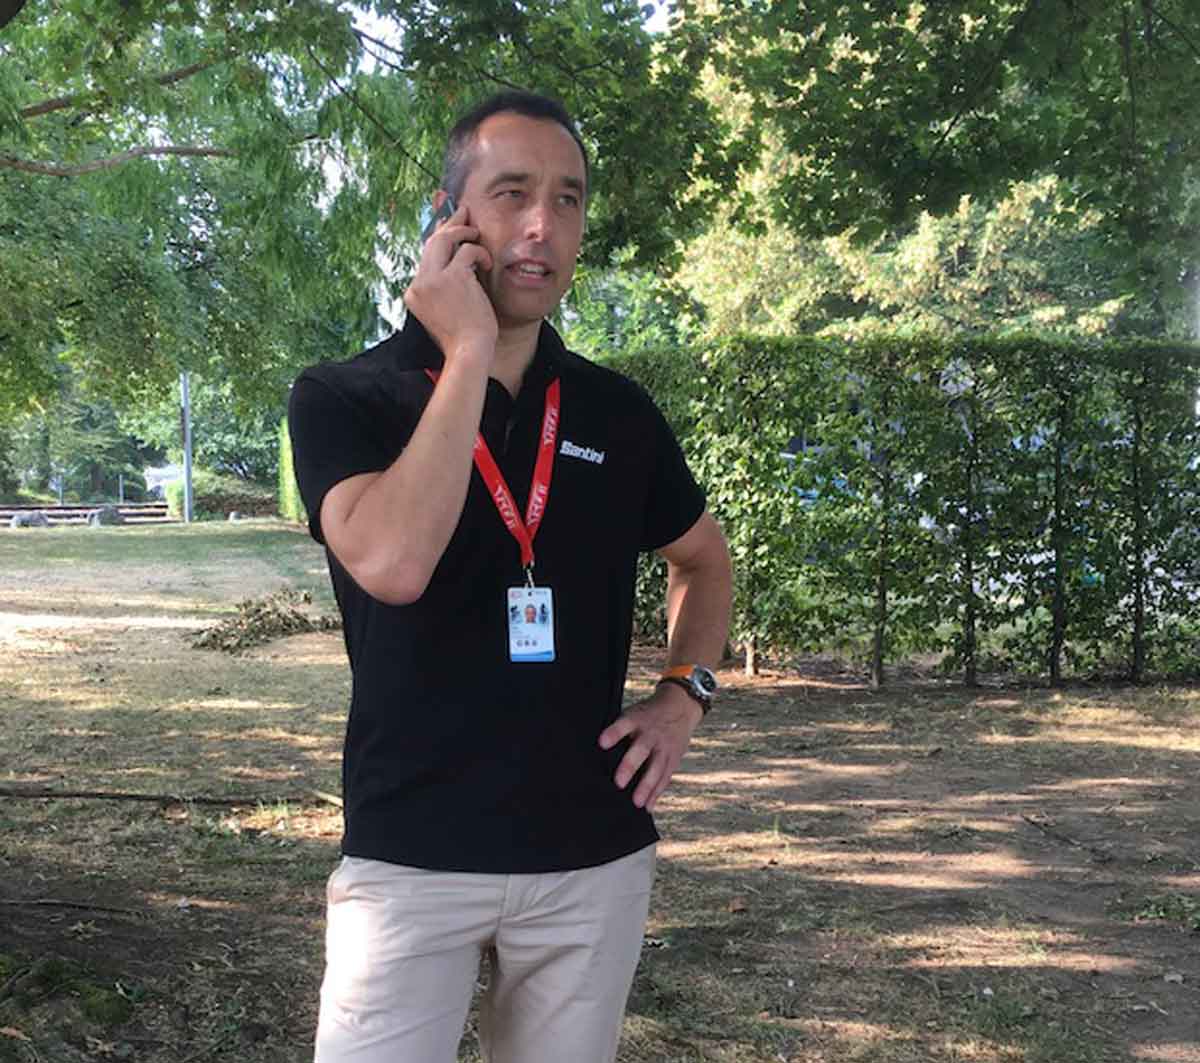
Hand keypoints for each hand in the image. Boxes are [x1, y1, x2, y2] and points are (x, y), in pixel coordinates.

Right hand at [403, 203, 497, 364]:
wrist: (469, 352)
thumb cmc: (463, 338)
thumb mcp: (445, 313)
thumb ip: (444, 290)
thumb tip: (459, 265)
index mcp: (414, 294)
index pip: (425, 259)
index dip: (438, 240)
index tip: (448, 227)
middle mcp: (419, 284)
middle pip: (430, 243)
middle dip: (448, 223)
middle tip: (463, 211)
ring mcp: (433, 280)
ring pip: (444, 239)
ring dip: (463, 231)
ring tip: (476, 232)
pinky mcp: (453, 277)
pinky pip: (468, 251)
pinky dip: (480, 253)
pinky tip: (487, 264)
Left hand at [598, 683, 703, 810]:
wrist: (680, 706)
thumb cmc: (648, 714)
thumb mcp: (634, 713)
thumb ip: (620, 730)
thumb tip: (599, 751)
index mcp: (638, 719)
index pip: (624, 725)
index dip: (613, 733)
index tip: (602, 743)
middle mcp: (652, 734)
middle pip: (641, 750)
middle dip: (630, 766)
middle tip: (619, 782)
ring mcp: (664, 747)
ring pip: (656, 768)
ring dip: (646, 786)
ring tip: (636, 802)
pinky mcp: (673, 758)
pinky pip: (665, 777)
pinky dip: (657, 793)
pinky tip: (648, 805)